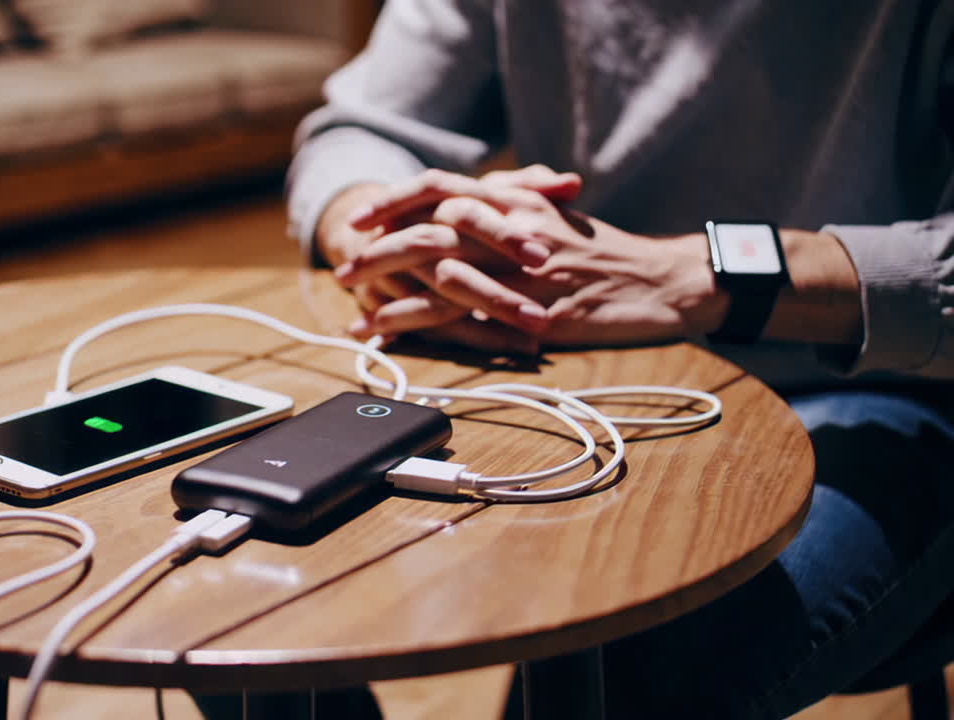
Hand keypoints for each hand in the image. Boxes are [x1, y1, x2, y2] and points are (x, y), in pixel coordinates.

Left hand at [342, 185, 727, 346]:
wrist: (662, 282)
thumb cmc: (609, 254)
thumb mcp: (558, 219)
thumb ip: (514, 208)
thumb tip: (473, 210)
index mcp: (515, 201)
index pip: (439, 189)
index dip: (394, 202)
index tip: (362, 219)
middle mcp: (511, 228)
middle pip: (426, 231)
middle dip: (378, 251)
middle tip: (345, 269)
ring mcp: (519, 271)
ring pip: (436, 275)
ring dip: (389, 293)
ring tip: (354, 310)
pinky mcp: (529, 311)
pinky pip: (461, 319)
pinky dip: (417, 327)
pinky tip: (389, 338)